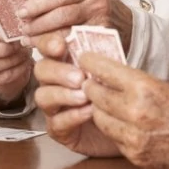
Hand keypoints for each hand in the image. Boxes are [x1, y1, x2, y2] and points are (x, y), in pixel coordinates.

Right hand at [0, 15, 32, 108]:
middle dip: (2, 48)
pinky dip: (16, 70)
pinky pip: (1, 78)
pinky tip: (24, 62)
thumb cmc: (2, 34)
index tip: (6, 32)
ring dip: (12, 59)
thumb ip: (5, 20)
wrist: (3, 56)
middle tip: (19, 43)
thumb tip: (21, 20)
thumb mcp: (0, 23)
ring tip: (24, 52)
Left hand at [18, 0, 133, 51]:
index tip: (21, 13)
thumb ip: (61, 2)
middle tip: (23, 31)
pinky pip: (77, 47)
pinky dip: (59, 50)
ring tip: (29, 41)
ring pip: (67, 32)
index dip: (37, 5)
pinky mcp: (103, 42)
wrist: (131, 27)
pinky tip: (47, 52)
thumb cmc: (98, 11)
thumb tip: (28, 12)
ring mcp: (102, 23)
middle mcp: (97, 3)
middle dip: (38, 24)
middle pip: (61, 14)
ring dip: (44, 38)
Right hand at [33, 32, 119, 157]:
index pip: (46, 46)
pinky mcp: (58, 130)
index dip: (48, 44)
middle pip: (41, 70)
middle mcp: (54, 82)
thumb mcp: (112, 72)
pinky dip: (72, 115)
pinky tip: (88, 112)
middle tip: (79, 77)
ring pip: (42, 96)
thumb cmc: (117, 96)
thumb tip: (98, 38)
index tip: (60, 46)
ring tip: (85, 96)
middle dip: (58, 72)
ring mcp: (54, 106)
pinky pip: (56, 122)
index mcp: (64, 62)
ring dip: (64, 94)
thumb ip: (101, 57)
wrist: (127, 128)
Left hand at [80, 52, 168, 168]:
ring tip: (108, 102)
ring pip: (101, 121)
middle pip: (95, 96)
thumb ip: (140, 83)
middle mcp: (137, 116)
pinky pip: (118, 142)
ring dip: (102, 110)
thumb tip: (114, 75)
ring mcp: (138, 142)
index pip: (103, 71)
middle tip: (91, 79)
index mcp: (146, 90)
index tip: (84, 56)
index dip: (91, 61)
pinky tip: (127, 125)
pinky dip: (118, 132)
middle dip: (92, 87)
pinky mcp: (141, 161)